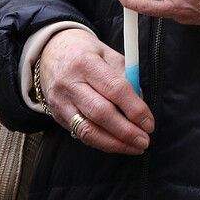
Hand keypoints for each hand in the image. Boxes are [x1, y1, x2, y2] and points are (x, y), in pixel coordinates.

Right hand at [38, 29, 152, 154]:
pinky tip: (117, 144)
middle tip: (144, 140)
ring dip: (115, 143)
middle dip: (126, 131)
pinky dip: (102, 142)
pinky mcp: (57, 115)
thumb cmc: (86, 53)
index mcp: (86, 62)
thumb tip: (142, 104)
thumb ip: (126, 76)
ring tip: (134, 147)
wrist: (50, 52)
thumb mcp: (108, 54)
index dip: (135, 109)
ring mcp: (61, 101)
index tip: (149, 123)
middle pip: (101, 113)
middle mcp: (70, 83)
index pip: (115, 89)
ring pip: (88, 130)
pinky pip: (81, 134)